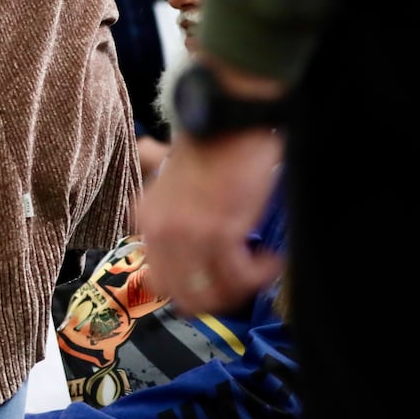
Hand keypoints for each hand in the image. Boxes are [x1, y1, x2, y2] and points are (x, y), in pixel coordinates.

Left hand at [138, 124, 283, 315]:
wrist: (225, 120)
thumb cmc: (211, 150)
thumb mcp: (177, 189)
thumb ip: (176, 223)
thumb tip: (195, 261)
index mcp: (146, 221)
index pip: (159, 282)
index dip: (192, 293)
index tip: (218, 286)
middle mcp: (160, 233)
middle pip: (184, 296)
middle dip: (221, 298)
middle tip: (245, 284)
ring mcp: (187, 235)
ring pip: (213, 293)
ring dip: (244, 287)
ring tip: (262, 266)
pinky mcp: (219, 232)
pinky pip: (240, 276)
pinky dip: (261, 274)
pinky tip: (272, 258)